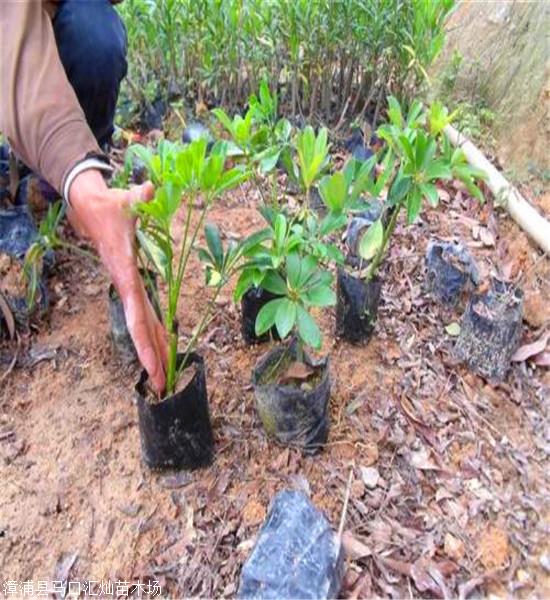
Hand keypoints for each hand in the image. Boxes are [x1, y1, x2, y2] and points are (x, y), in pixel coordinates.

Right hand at [67, 169, 167, 391]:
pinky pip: (145, 313)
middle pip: (140, 326)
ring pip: (143, 324)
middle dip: (150, 356)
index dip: (144, 336)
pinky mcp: (133, 285)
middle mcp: (127, 285)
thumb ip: (140, 195)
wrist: (91, 209)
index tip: (150, 361)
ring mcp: (129, 287)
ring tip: (161, 379)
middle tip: (160, 385)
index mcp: (126, 272)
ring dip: (153, 350)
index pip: (136, 309)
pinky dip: (153, 333)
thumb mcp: (126, 199)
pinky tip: (162, 350)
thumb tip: (149, 188)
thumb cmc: (111, 206)